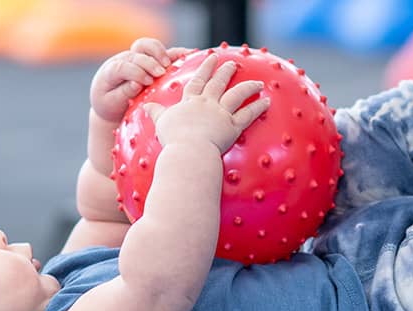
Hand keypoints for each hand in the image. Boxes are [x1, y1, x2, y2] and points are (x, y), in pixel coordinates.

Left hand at [91, 38, 193, 122]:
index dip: (136, 71)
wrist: (110, 101)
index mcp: (111, 70)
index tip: (147, 81)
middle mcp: (125, 59)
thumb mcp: (111, 102)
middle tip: (160, 73)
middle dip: (150, 62)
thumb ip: (123, 93)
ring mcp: (138, 57)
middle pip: (137, 51)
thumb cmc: (110, 103)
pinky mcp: (151, 59)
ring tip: (169, 65)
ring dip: (161, 52)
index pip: (122, 65)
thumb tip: (136, 84)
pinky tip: (188, 54)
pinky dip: (176, 52)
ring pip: (149, 45)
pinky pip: (164, 52)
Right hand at [139, 60, 270, 152]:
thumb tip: (146, 106)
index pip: (198, 81)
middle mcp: (207, 103)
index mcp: (190, 102)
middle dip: (226, 71)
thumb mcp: (161, 123)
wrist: (188, 151)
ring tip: (258, 83)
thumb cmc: (174, 140)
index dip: (205, 68)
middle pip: (218, 83)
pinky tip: (267, 101)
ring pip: (237, 95)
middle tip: (232, 63)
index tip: (211, 57)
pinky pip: (248, 114)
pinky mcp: (232, 127)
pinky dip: (258, 107)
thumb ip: (156, 113)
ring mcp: (221, 114)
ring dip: (248, 87)